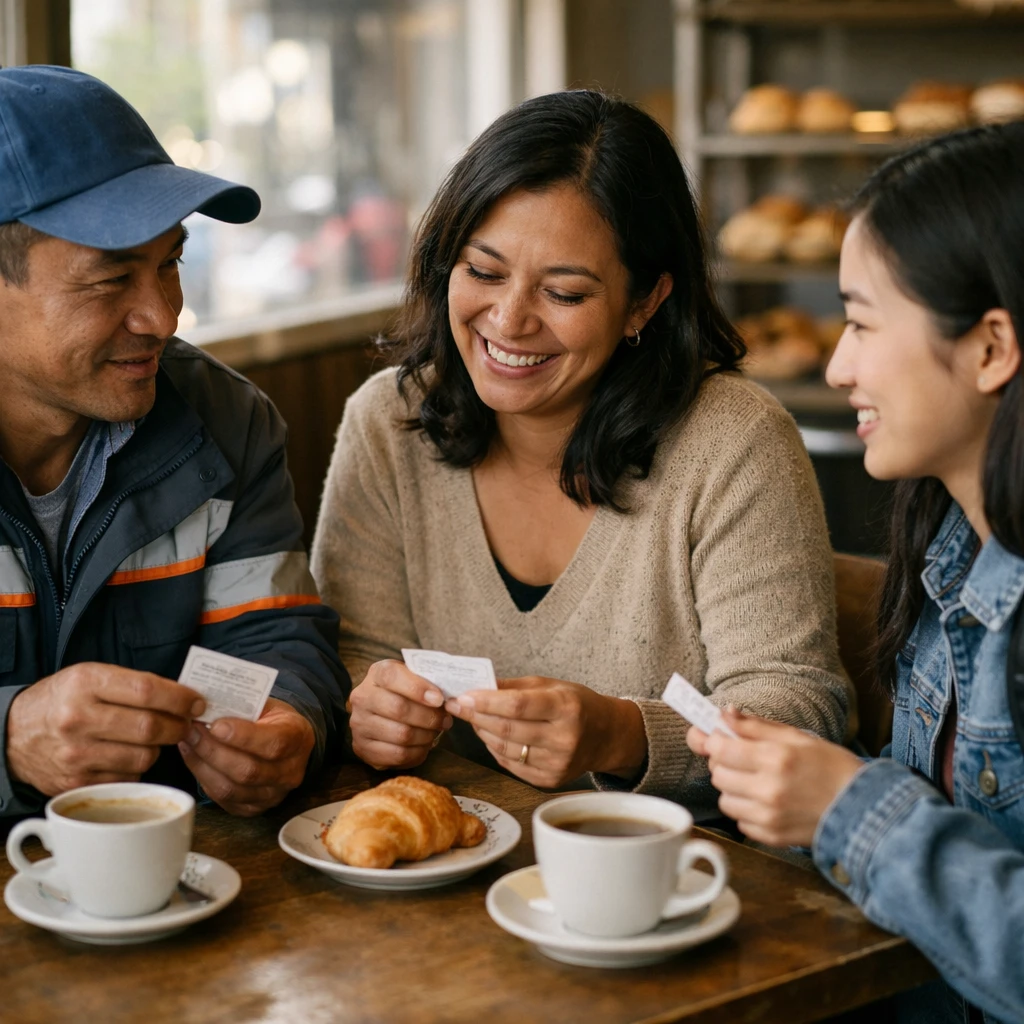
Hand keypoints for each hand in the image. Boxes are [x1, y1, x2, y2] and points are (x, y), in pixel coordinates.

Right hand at [6, 663, 203, 795]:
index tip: (197, 703)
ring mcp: (76, 753)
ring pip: (144, 757)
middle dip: (178, 727)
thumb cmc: (63, 700)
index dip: (181, 698)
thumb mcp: (91, 676)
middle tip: (186, 724)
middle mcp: (78, 717)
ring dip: (157, 749)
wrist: (15, 734)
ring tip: (150, 740)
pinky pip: (127, 778)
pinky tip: (125, 756)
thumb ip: (135, 685)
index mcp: (86, 682)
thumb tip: (185, 699)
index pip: (148, 690)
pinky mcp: (75, 782)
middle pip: (150, 728)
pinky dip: (135, 768)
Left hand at [178, 698, 315, 815]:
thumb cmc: (273, 720)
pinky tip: (193, 758)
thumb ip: (242, 708)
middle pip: (248, 771)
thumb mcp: (268, 705)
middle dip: (213, 751)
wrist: (288, 744)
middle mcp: (290, 772)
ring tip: (187, 743)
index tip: (215, 724)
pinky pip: (223, 800)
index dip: (243, 737)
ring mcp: (273, 795)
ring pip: (231, 789)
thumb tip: (205, 708)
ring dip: (203, 765)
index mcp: (298, 739)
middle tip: (190, 731)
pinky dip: (203, 778)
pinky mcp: (254, 808)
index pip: (273, 744)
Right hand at [347, 660, 452, 770]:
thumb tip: (451, 700)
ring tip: (435, 732)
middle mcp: (362, 697)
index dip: (418, 688)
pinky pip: (397, 755)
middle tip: (444, 721)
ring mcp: (359, 724)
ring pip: (401, 734)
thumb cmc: (405, 693)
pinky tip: (424, 746)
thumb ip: (429, 682)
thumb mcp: (414, 678)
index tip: (439, 699)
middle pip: (398, 708)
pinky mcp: (362, 748)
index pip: (392, 676)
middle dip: (429, 717)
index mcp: (376, 673)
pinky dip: (417, 753)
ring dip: (426, 736)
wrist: (382, 712)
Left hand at [446, 676, 646, 787]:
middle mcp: (564, 738)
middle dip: (476, 716)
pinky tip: (490, 735)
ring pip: (505, 748)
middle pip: (507, 729)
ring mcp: (557, 763)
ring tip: (473, 718)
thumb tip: (476, 685)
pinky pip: (510, 764)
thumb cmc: (576, 704)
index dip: (486, 701)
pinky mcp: (549, 780)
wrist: (607, 736)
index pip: (518, 706)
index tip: (463, 696)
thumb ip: (513, 686)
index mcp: (566, 707)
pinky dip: (494, 748)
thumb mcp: (551, 685)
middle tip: (457, 705)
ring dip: (482, 732)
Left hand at [686, 708, 863, 846]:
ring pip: (724, 800)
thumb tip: (724, 714)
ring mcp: (769, 817)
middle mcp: (768, 789)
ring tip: (757, 782)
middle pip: (717, 774)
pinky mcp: (771, 837)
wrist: (862, 810)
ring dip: (733, 789)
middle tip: (743, 760)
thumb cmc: (831, 768)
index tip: (721, 739)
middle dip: (724, 764)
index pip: (719, 748)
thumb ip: (755, 726)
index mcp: (775, 758)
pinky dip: (746, 811)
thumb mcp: (796, 737)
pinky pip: (739, 822)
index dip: (715, 741)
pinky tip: (767, 803)